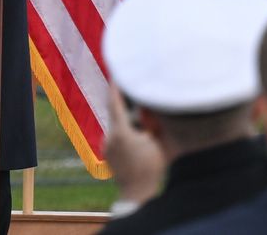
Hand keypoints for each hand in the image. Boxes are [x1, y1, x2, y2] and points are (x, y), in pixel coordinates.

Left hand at [104, 81, 163, 201]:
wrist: (137, 193)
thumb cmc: (153, 168)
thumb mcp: (160, 143)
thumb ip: (156, 123)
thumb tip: (153, 107)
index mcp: (121, 132)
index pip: (115, 103)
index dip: (116, 87)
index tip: (116, 73)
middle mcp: (109, 136)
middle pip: (118, 114)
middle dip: (127, 107)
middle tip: (136, 98)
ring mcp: (106, 144)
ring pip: (118, 126)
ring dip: (129, 125)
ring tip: (144, 134)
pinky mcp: (106, 152)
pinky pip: (116, 137)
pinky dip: (126, 135)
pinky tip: (138, 145)